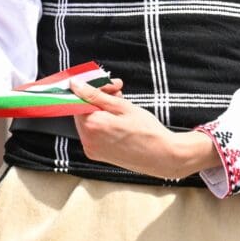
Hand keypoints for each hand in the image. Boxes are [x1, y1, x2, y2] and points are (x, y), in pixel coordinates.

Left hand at [70, 78, 218, 178]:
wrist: (164, 157)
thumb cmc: (148, 132)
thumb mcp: (123, 106)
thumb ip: (95, 95)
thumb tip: (75, 85)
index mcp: (92, 125)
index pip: (79, 99)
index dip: (92, 88)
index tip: (105, 83)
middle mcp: (87, 139)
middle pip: (83, 109)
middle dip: (98, 97)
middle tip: (117, 90)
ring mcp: (91, 149)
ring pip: (88, 120)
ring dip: (101, 109)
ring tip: (122, 104)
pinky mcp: (97, 154)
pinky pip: (93, 132)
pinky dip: (102, 122)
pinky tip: (118, 118)